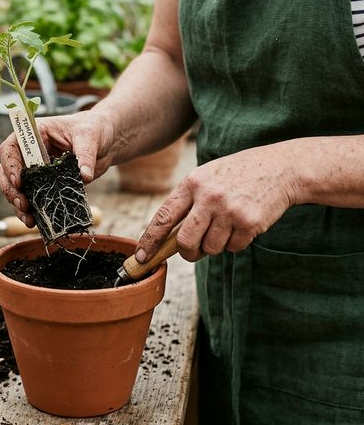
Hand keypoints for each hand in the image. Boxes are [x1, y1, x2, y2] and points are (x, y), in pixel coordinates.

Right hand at [0, 110, 114, 224]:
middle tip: (23, 204)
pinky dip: (30, 211)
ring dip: (17, 204)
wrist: (105, 143)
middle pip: (6, 171)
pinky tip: (34, 221)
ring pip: (14, 188)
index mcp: (34, 134)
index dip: (10, 165)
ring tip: (29, 219)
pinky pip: (31, 198)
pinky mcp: (44, 185)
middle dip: (11, 190)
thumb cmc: (93, 129)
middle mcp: (29, 152)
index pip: (10, 148)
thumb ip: (86, 155)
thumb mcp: (90, 137)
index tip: (19, 181)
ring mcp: (35, 170)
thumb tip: (84, 176)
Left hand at [136, 143, 300, 261]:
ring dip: (216, 245)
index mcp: (192, 183)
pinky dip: (236, 243)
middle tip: (194, 251)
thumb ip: (187, 202)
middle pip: (186, 242)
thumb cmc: (238, 175)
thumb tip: (167, 237)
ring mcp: (229, 210)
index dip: (150, 240)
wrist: (281, 167)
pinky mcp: (249, 222)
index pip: (164, 217)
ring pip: (211, 248)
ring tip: (226, 225)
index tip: (142, 257)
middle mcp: (208, 196)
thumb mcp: (206, 177)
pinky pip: (233, 248)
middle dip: (188, 253)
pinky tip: (243, 224)